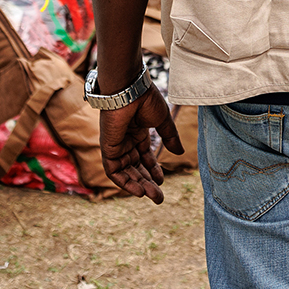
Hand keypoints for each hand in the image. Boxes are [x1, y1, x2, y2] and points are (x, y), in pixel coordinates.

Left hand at [99, 85, 183, 202]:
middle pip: (136, 167)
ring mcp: (116, 145)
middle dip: (147, 182)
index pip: (144, 157)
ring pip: (126, 172)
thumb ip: (170, 137)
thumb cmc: (145, 100)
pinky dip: (124, 182)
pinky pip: (114, 171)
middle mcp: (125, 141)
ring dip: (138, 185)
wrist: (130, 90)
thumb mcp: (162, 120)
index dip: (153, 169)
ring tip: (152, 196)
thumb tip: (180, 153)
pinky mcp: (108, 148)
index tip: (162, 181)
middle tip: (159, 197)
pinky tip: (138, 190)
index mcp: (137, 133)